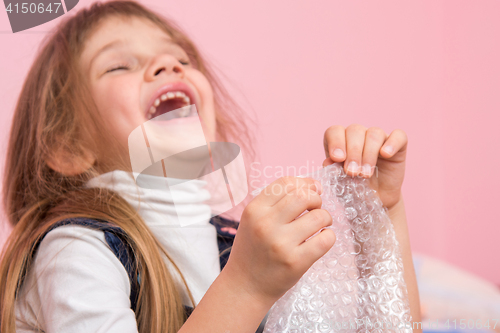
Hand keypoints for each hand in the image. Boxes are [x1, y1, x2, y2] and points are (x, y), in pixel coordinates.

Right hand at [224, 177, 335, 303]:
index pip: (285, 183)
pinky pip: (325, 239)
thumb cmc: (253, 250)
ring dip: (325, 218)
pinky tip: (321, 239)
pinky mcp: (295, 262)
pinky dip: (329, 236)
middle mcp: (266, 224)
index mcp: (254, 210)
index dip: (305, 183)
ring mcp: (281, 243)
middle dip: (316, 199)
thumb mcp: (253, 220)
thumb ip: (276, 202)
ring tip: (319, 226)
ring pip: (319, 216)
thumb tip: (313, 186)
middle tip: (315, 209)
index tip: (313, 190)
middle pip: (304, 196)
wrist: (244, 286)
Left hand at [322, 124, 407, 209]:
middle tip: (352, 172)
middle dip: (353, 152)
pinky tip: (386, 155)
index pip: (335, 131)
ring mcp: (379, 138)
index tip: (338, 158)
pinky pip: (398, 136)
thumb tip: (327, 162)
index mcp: (340, 141)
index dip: (335, 142)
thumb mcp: (340, 183)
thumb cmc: (354, 190)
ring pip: (374, 134)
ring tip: (365, 174)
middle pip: (354, 131)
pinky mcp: (398, 145)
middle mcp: (359, 135)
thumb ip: (333, 171)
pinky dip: (392, 143)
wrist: (376, 201)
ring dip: (368, 154)